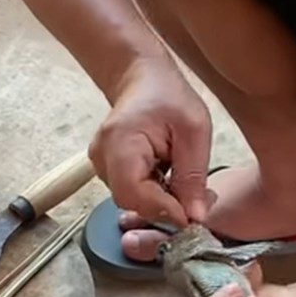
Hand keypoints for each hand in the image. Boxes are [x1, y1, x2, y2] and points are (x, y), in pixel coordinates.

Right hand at [89, 54, 211, 226]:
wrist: (142, 79)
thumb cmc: (169, 97)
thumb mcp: (194, 131)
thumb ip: (193, 175)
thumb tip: (195, 216)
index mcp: (120, 142)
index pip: (135, 193)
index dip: (163, 210)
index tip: (191, 217)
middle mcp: (102, 156)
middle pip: (132, 202)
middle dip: (164, 208)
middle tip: (195, 204)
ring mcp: (100, 165)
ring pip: (132, 201)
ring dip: (160, 202)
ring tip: (185, 187)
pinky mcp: (106, 170)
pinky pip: (131, 193)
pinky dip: (152, 195)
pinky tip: (169, 181)